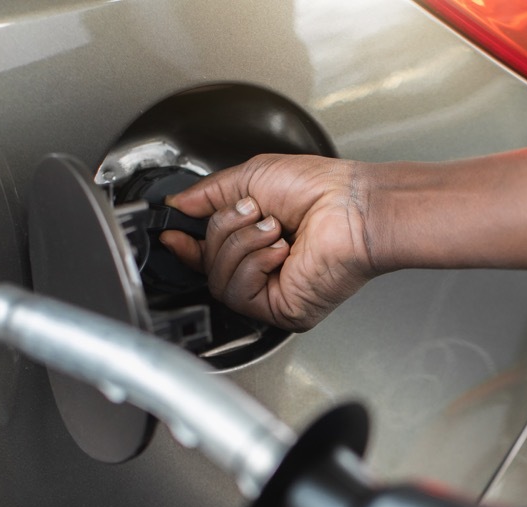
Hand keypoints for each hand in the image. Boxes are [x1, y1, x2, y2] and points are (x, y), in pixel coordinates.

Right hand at [160, 154, 376, 331]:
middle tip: (251, 210)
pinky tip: (280, 250)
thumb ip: (209, 193)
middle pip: (208, 264)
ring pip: (219, 279)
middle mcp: (265, 270)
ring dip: (240, 244)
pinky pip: (239, 294)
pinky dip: (255, 264)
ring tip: (272, 227)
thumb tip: (179, 203)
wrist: (353, 207)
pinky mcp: (283, 309)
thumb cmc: (321, 190)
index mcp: (256, 240)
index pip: (209, 254)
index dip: (187, 246)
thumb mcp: (250, 178)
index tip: (174, 233)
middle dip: (223, 231)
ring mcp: (273, 292)